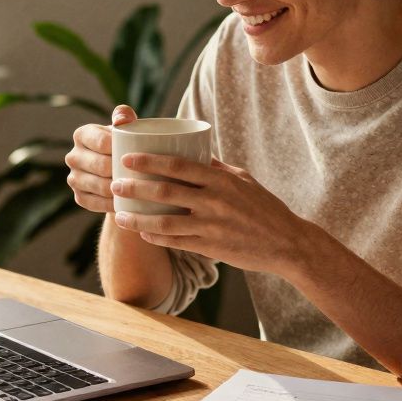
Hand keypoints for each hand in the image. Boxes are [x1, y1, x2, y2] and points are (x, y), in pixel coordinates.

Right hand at [65, 104, 137, 213]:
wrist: (118, 170)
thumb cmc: (125, 144)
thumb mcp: (126, 129)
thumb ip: (125, 117)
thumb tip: (123, 118)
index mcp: (82, 134)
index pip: (101, 142)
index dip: (120, 149)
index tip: (138, 155)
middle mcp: (72, 156)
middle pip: (100, 166)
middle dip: (122, 171)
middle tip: (144, 175)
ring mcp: (73, 178)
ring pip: (99, 187)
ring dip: (119, 190)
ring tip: (139, 190)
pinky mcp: (78, 197)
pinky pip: (95, 204)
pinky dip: (112, 204)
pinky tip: (127, 203)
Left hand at [109, 154, 312, 274]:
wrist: (286, 243)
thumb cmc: (264, 208)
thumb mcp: (243, 180)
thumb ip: (216, 168)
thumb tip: (192, 152)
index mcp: (221, 179)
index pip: (178, 165)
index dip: (149, 161)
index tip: (128, 158)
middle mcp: (214, 201)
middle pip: (165, 191)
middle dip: (135, 187)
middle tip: (114, 184)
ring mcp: (211, 226)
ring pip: (164, 222)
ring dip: (137, 219)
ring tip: (120, 214)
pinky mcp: (210, 248)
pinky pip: (175, 242)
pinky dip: (155, 238)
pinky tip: (142, 234)